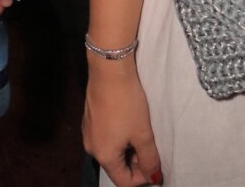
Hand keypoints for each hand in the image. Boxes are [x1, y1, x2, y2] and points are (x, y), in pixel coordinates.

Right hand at [83, 63, 161, 186]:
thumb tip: (154, 178)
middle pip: (116, 166)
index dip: (143, 178)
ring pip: (111, 150)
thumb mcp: (143, 132)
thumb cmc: (127, 102)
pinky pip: (105, 136)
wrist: (109, 69)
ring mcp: (88, 132)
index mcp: (104, 156)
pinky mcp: (89, 118)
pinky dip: (119, 135)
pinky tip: (129, 120)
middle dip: (136, 162)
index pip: (123, 181)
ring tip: (142, 130)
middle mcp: (92, 148)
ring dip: (128, 147)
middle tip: (151, 144)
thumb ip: (150, 159)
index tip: (155, 163)